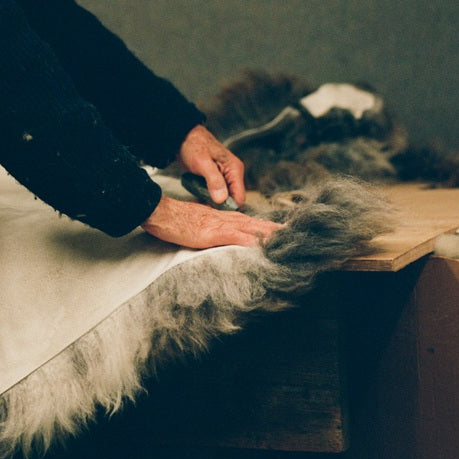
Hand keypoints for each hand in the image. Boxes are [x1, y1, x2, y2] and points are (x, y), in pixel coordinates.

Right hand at [141, 194, 279, 249]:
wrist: (162, 213)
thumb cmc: (176, 220)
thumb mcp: (198, 224)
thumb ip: (211, 229)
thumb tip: (220, 236)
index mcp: (223, 217)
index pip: (250, 222)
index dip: (266, 226)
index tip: (281, 230)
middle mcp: (226, 219)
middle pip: (256, 224)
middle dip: (275, 230)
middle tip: (295, 234)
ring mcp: (221, 225)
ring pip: (252, 229)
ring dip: (270, 234)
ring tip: (287, 239)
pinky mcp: (214, 233)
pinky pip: (237, 237)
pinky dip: (252, 241)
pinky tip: (263, 245)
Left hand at [178, 123, 246, 206]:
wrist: (182, 137)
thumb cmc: (193, 145)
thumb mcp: (203, 163)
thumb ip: (214, 180)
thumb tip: (222, 199)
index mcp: (234, 169)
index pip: (239, 197)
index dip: (229, 207)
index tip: (215, 213)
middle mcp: (232, 174)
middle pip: (231, 199)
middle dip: (219, 207)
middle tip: (204, 211)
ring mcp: (223, 178)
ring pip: (222, 198)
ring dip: (211, 204)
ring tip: (198, 206)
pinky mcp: (215, 179)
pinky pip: (214, 194)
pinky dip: (206, 199)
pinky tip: (197, 201)